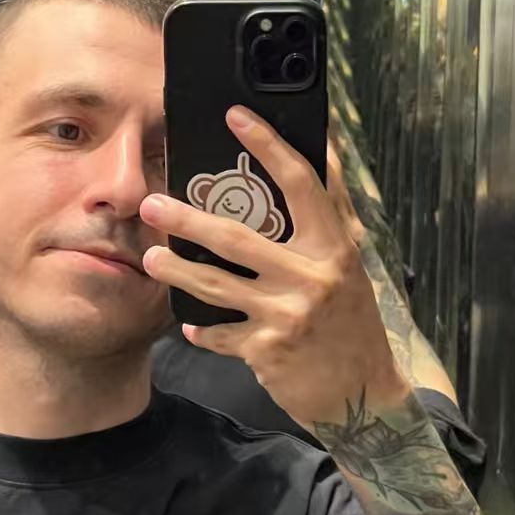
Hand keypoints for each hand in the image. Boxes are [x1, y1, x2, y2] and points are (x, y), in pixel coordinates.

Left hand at [140, 108, 408, 430]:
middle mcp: (311, 277)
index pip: (301, 184)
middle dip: (188, 218)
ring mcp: (286, 315)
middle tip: (152, 203)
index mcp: (335, 248)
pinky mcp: (266, 350)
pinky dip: (204, 330)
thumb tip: (321, 155)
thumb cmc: (354, 328)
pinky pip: (221, 334)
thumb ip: (331, 222)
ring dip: (177, 269)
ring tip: (150, 257)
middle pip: (237, 236)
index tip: (236, 116)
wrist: (363, 398)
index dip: (268, 146)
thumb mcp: (351, 271)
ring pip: (215, 284)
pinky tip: (191, 324)